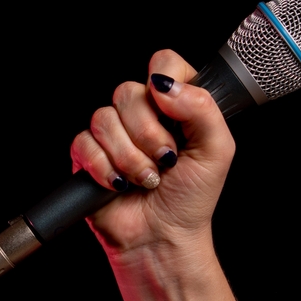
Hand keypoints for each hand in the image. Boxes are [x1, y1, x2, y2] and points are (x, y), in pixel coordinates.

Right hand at [70, 49, 235, 261]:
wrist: (162, 238)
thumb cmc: (192, 199)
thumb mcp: (217, 150)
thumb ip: (202, 107)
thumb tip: (163, 83)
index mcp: (174, 104)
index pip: (163, 62)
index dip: (165, 82)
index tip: (173, 112)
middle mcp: (141, 114)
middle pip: (127, 91)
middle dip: (147, 133)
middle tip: (165, 160)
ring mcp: (112, 134)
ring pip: (104, 118)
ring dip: (129, 157)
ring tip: (146, 179)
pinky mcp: (87, 155)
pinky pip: (83, 143)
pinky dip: (104, 169)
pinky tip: (121, 184)